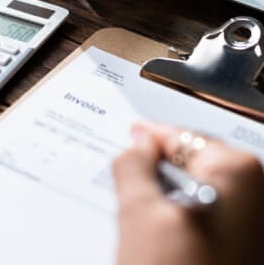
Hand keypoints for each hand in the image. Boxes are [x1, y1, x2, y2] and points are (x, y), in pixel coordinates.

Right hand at [113, 121, 263, 264]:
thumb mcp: (140, 215)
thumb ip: (133, 164)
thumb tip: (139, 145)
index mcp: (238, 171)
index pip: (179, 137)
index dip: (147, 139)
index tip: (130, 137)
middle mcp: (255, 193)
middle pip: (188, 165)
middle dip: (158, 173)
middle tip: (132, 188)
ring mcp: (252, 221)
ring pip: (193, 192)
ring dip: (168, 200)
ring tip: (149, 227)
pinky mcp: (243, 244)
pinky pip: (206, 215)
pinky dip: (182, 220)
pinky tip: (165, 243)